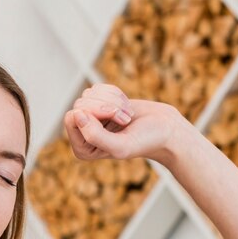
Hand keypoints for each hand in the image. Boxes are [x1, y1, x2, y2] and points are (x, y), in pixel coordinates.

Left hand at [63, 83, 186, 163]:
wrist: (165, 129)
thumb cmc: (145, 140)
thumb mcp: (120, 145)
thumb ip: (94, 136)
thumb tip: (75, 114)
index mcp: (82, 150)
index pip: (72, 118)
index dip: (95, 113)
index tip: (118, 121)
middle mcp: (82, 134)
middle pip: (80, 104)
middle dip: (107, 106)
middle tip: (125, 119)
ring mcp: (90, 118)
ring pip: (88, 94)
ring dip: (113, 101)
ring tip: (127, 115)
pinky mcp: (100, 104)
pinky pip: (97, 88)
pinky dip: (115, 94)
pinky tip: (126, 107)